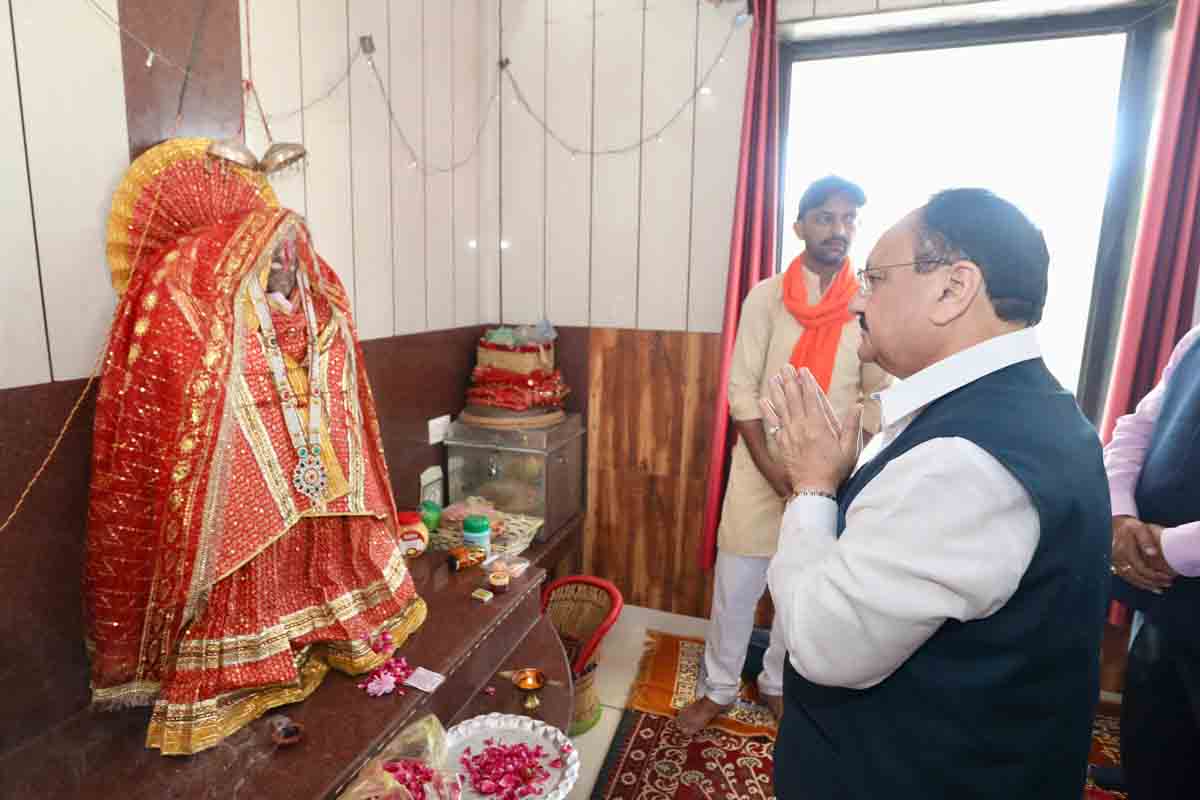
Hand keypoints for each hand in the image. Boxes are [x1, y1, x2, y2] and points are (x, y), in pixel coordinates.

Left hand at [759, 365, 861, 494]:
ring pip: (781, 407)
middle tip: (786, 366)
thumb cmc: (835, 470)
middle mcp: (801, 427)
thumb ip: (853, 426)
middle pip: (794, 398)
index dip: (807, 382)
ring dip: (777, 391)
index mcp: (819, 425)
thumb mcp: (850, 448)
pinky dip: (768, 411)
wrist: (814, 489)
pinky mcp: (781, 443)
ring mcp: (789, 434)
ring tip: (774, 377)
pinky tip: (763, 400)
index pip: (811, 398)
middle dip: (790, 381)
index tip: (803, 370)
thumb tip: (859, 405)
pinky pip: (772, 423)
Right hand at [1111, 515, 1175, 592]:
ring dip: (1145, 585)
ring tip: (1158, 589)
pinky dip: (1136, 582)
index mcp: (1124, 551)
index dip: (1154, 575)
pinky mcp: (1115, 564)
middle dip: (1152, 582)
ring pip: (1130, 578)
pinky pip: (1125, 576)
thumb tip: (1153, 553)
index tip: (1166, 577)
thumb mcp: (1138, 528)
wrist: (1114, 525)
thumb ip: (1146, 540)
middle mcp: (1118, 559)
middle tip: (1166, 585)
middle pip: (1136, 576)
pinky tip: (1145, 585)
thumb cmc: (1128, 526)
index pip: (1141, 568)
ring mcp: (1115, 562)